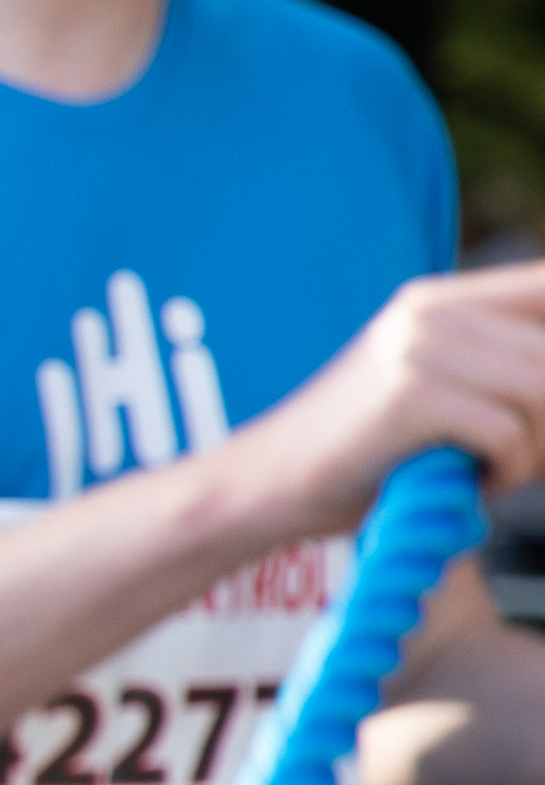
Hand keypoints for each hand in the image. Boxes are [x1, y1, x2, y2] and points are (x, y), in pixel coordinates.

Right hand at [223, 256, 544, 528]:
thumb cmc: (364, 454)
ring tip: (495, 471)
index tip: (542, 404)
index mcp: (439, 301)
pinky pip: (508, 433)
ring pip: (543, 392)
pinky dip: (506, 471)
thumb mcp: (435, 389)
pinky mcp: (410, 395)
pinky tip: (471, 482)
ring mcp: (417, 348)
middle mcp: (430, 311)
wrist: (267, 484)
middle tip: (526, 460)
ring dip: (536, 450)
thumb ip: (499, 368)